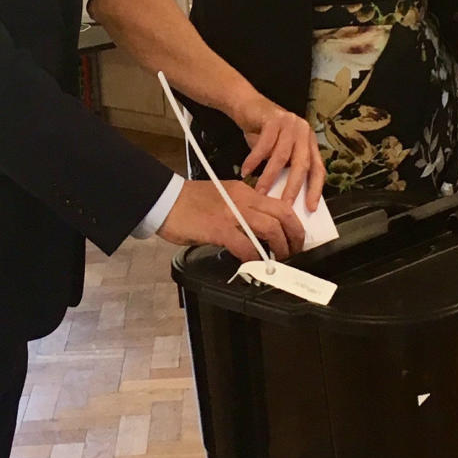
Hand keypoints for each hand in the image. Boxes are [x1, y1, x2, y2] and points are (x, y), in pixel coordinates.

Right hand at [158, 179, 305, 260]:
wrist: (164, 199)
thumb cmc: (188, 201)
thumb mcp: (222, 197)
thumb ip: (240, 209)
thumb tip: (256, 231)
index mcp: (244, 191)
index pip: (279, 204)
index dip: (292, 224)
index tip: (293, 239)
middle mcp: (242, 199)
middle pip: (282, 215)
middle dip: (294, 236)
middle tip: (293, 252)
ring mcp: (231, 213)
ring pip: (270, 228)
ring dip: (280, 248)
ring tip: (279, 261)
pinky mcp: (218, 228)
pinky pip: (245, 245)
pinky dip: (254, 258)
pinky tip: (253, 266)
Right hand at [233, 95, 324, 211]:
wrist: (246, 104)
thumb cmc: (262, 132)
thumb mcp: (277, 151)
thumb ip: (284, 168)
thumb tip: (285, 198)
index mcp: (309, 142)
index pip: (317, 168)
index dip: (315, 189)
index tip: (310, 208)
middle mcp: (303, 131)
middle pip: (302, 164)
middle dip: (293, 187)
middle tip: (284, 206)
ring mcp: (290, 123)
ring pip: (281, 156)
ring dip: (269, 177)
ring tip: (259, 192)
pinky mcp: (274, 118)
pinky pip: (264, 145)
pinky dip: (254, 160)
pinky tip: (246, 171)